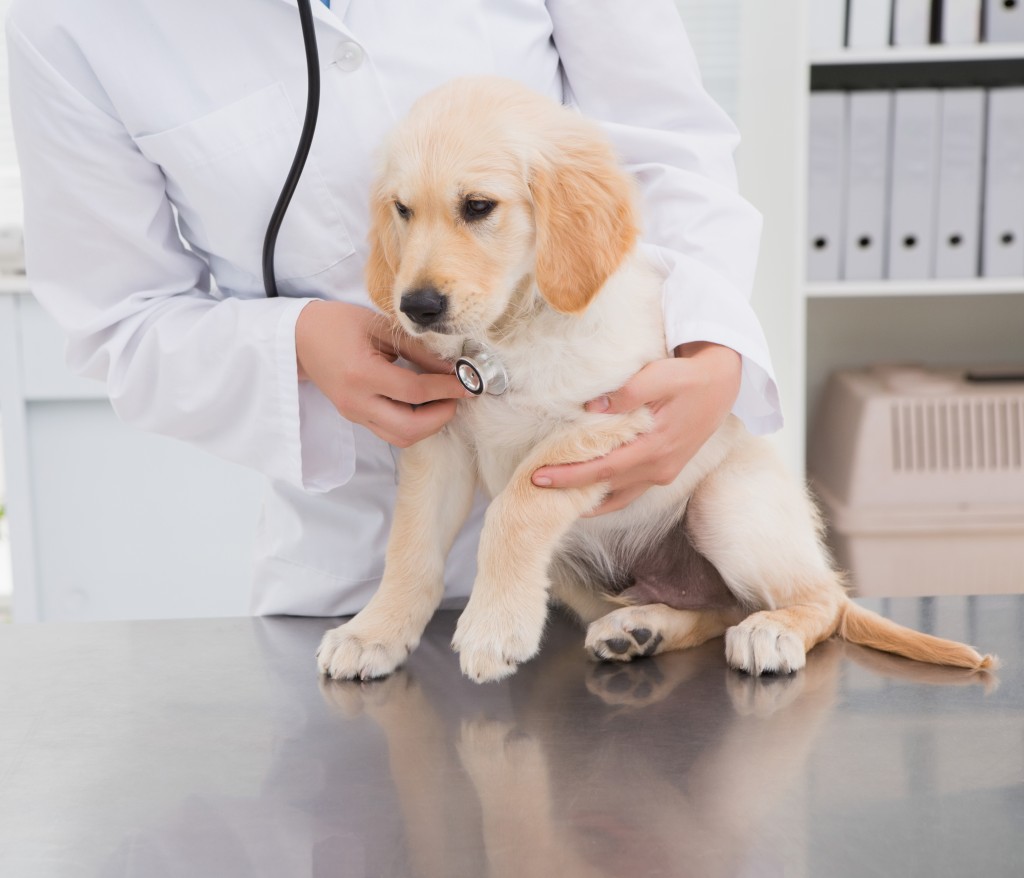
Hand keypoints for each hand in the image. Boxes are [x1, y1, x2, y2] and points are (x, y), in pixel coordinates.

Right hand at [295, 300, 470, 446]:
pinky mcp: (355, 417)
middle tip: (457, 397)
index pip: (415, 391)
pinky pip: (390, 431)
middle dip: (441, 416)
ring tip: (442, 401)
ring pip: (400, 437)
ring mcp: (354, 414)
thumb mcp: (379, 327)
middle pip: (409, 428)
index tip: (469, 382)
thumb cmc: (338, 324)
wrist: (299, 338)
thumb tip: (451, 367)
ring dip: (427, 425)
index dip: (447, 389)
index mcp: (362, 374)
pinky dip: (412, 423)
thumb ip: (417, 349)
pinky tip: (423, 404)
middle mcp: (357, 402)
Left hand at [530, 342, 741, 514]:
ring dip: (588, 500)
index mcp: (655, 447)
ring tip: (558, 500)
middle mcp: (659, 468)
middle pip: (606, 487)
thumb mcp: (660, 376)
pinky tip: (589, 495)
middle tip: (535, 487)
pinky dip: (608, 496)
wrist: (722, 384)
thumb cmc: (688, 377)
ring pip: (620, 496)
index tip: (539, 475)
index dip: (570, 475)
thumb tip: (592, 408)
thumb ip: (627, 393)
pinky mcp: (665, 470)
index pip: (603, 469)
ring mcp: (663, 472)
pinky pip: (631, 491)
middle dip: (569, 489)